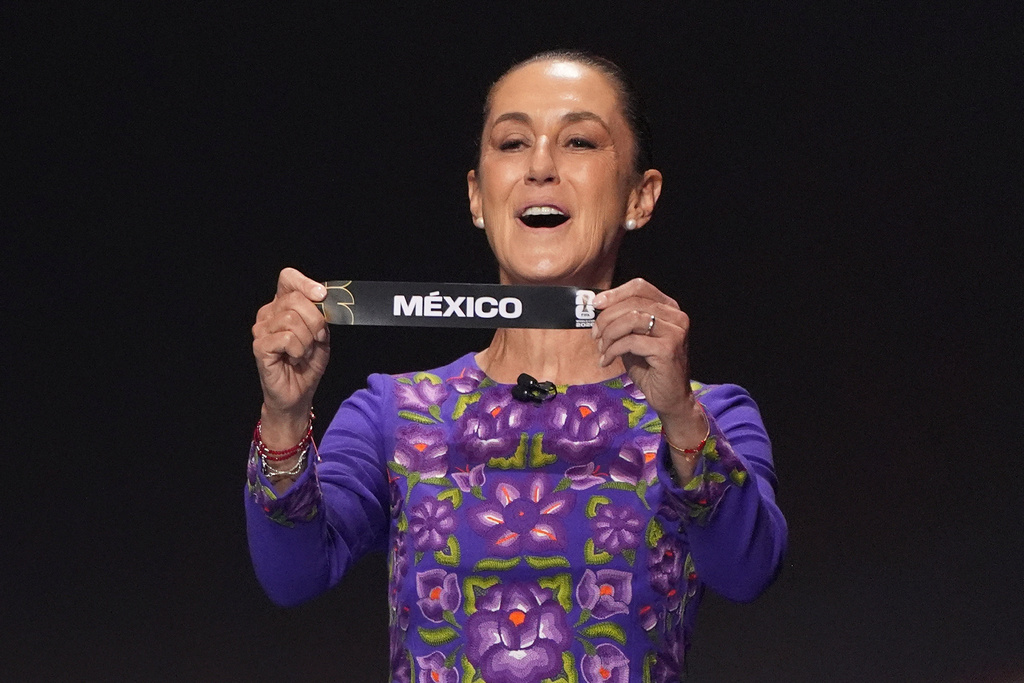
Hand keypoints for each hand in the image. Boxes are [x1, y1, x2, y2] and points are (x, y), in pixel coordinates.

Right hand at [252, 268, 329, 443]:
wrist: (298, 393)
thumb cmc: (307, 363)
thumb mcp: (321, 334)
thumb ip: (320, 314)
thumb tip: (322, 297)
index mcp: (282, 305)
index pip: (288, 278)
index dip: (305, 283)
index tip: (322, 295)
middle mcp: (268, 314)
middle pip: (295, 300)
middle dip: (316, 321)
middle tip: (317, 339)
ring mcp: (261, 330)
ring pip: (291, 319)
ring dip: (307, 339)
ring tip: (304, 352)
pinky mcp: (260, 346)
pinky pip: (286, 338)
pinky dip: (298, 350)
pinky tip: (294, 359)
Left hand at [591, 278, 704, 444]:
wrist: (670, 399)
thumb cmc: (650, 369)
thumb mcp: (633, 339)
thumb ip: (622, 322)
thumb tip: (598, 307)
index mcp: (669, 309)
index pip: (640, 287)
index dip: (615, 293)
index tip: (595, 304)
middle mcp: (676, 317)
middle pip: (632, 302)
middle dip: (606, 318)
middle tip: (595, 334)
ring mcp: (675, 332)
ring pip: (631, 319)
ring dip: (609, 334)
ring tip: (602, 349)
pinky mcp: (668, 349)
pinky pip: (631, 341)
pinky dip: (613, 350)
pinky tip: (607, 360)